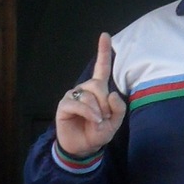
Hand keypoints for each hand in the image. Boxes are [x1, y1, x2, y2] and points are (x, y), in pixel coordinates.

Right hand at [55, 32, 125, 160]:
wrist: (83, 148)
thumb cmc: (98, 132)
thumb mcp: (114, 123)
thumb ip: (118, 109)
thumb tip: (113, 94)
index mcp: (98, 90)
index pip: (102, 68)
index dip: (103, 51)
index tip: (105, 35)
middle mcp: (85, 89)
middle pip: (98, 84)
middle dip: (105, 102)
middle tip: (104, 117)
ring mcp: (73, 96)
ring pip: (89, 94)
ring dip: (97, 110)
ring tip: (97, 122)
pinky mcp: (65, 105)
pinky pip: (78, 103)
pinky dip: (88, 112)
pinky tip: (92, 120)